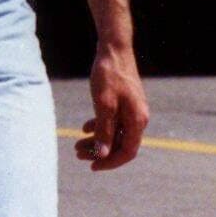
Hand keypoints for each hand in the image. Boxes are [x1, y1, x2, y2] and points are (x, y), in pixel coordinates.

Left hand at [76, 42, 147, 170]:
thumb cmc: (109, 75)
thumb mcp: (103, 104)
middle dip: (99, 152)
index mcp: (137, 120)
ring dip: (97, 141)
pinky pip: (113, 122)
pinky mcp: (124, 103)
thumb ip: (104, 130)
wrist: (114, 49)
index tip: (92, 167)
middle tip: (77, 154)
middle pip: (119, 144)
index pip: (127, 151)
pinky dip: (99, 127)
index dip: (110, 162)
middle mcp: (138, 118)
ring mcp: (132, 110)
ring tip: (77, 144)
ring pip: (115, 133)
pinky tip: (84, 128)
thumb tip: (103, 154)